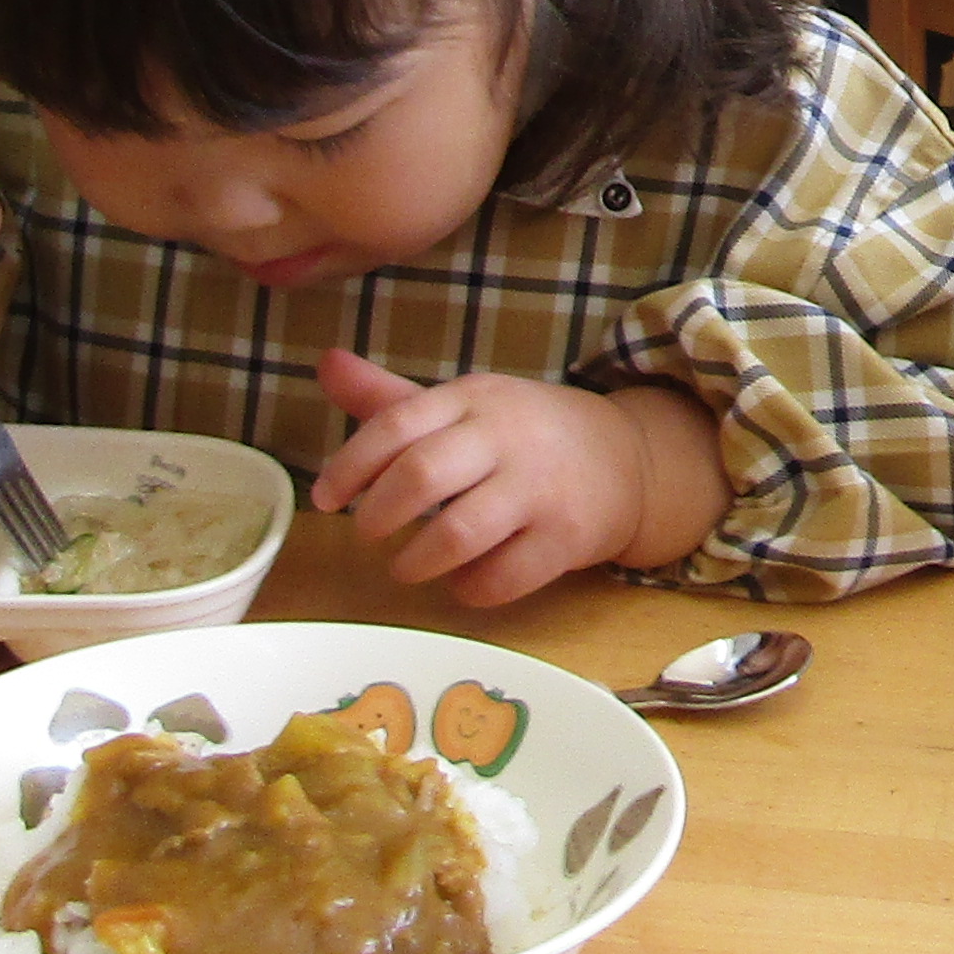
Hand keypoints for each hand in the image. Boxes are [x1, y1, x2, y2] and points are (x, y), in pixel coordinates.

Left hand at [306, 348, 723, 600]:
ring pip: (457, 535)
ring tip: (407, 565)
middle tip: (366, 534)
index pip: (395, 424)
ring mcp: (539, 489)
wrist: (628, 460)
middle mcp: (506, 437)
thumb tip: (325, 364)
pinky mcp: (565, 539)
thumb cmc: (525, 436)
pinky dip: (467, 589)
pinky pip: (500, 578)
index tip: (325, 499)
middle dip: (378, 515)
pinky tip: (461, 581)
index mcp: (473, 398)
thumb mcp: (465, 405)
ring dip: (416, 561)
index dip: (348, 466)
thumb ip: (392, 397)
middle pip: (421, 476)